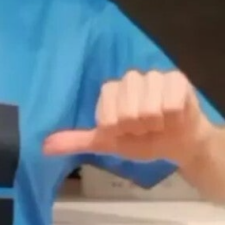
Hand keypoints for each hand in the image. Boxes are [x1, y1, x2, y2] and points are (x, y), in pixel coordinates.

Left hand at [43, 70, 212, 164]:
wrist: (180, 143)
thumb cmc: (144, 141)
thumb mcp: (108, 143)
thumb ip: (77, 142)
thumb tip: (44, 147)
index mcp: (110, 90)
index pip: (108, 116)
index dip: (120, 131)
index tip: (126, 132)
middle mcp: (130, 79)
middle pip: (129, 112)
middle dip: (139, 129)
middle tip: (146, 128)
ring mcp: (154, 76)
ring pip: (150, 108)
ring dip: (157, 124)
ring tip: (161, 123)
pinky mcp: (177, 79)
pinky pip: (170, 104)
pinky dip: (173, 118)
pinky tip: (175, 117)